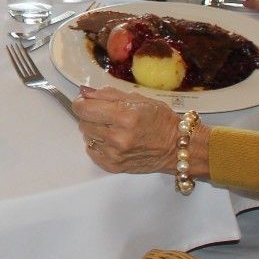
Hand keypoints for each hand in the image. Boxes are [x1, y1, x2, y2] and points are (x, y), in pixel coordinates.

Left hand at [73, 86, 194, 174]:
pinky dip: (99, 145)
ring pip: (86, 136)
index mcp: (124, 116)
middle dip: (91, 116)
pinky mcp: (113, 167)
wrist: (176, 147)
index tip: (87, 101)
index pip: (84, 108)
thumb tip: (83, 92)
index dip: (82, 102)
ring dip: (95, 130)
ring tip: (113, 129)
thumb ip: (107, 94)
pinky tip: (113, 141)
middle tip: (107, 115)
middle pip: (83, 122)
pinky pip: (92, 151)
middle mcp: (118, 137)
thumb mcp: (137, 99)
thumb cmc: (159, 119)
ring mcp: (115, 154)